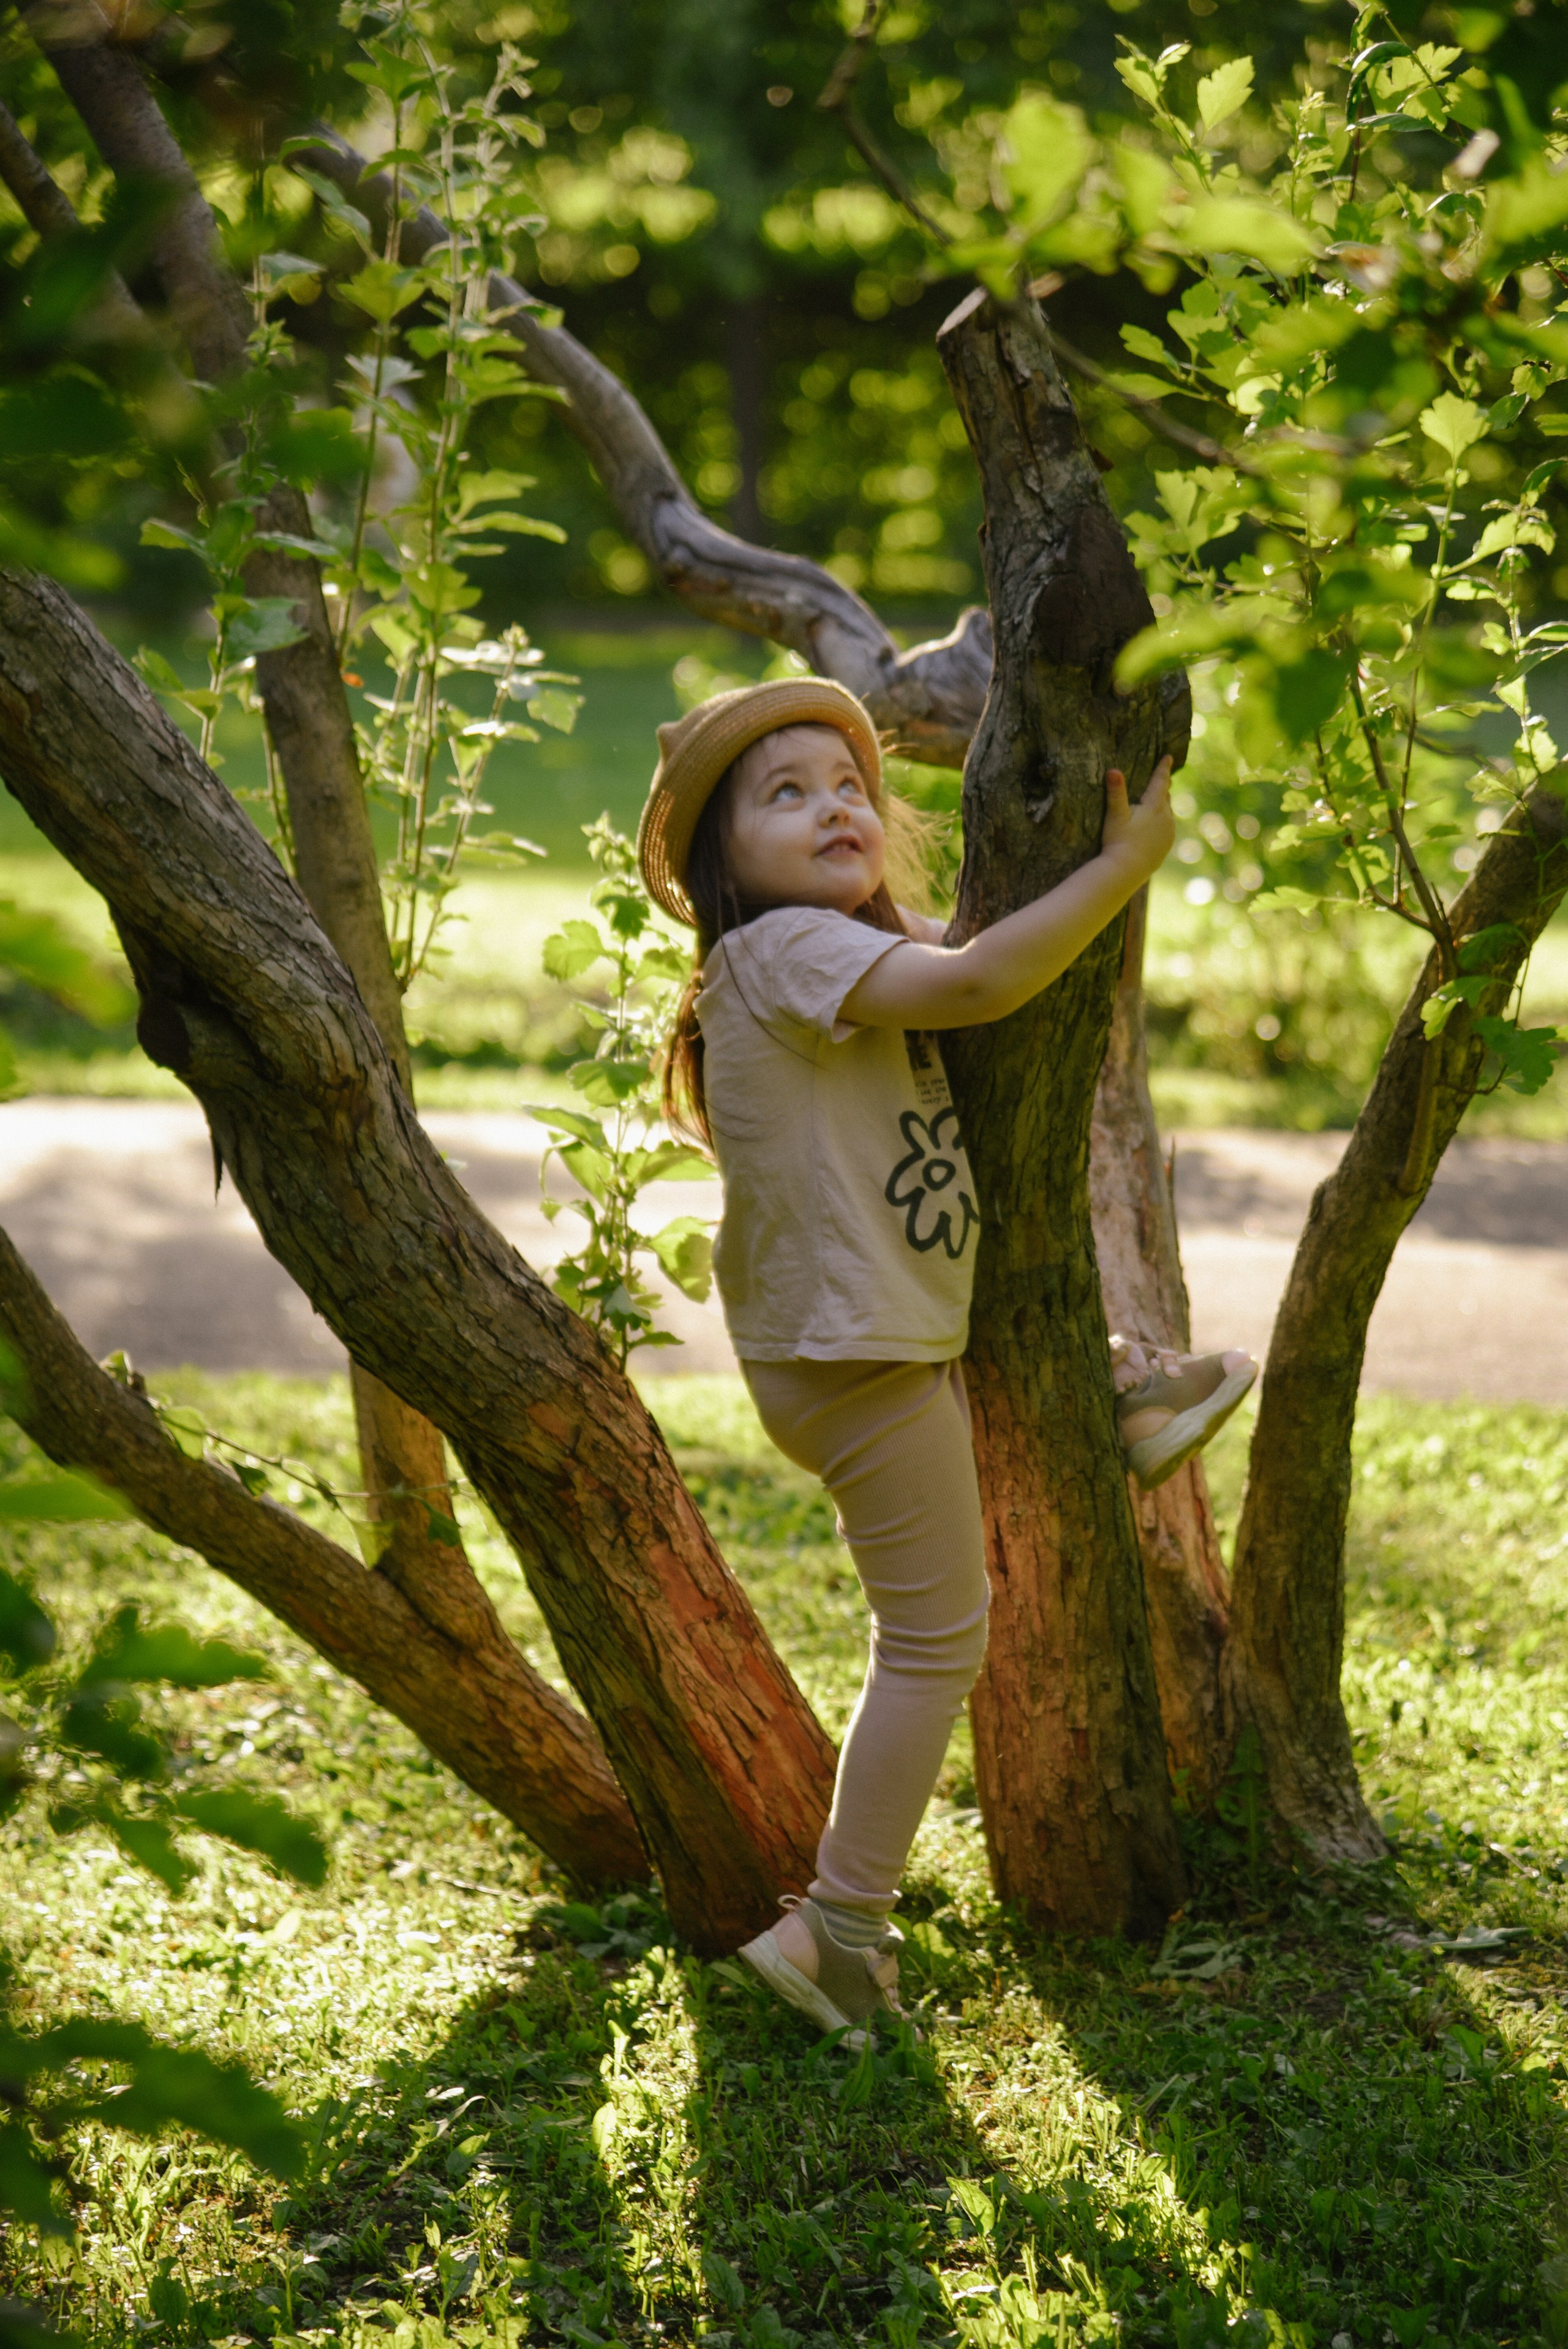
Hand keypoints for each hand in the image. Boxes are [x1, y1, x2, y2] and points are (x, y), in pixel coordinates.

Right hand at [1100, 755, 1174, 884]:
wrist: (1126, 871)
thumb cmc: (1118, 841)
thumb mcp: (1115, 815)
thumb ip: (1115, 792)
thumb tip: (1113, 770)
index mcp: (1155, 806)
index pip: (1160, 781)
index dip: (1163, 768)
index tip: (1168, 756)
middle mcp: (1166, 817)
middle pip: (1166, 796)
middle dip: (1163, 787)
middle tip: (1163, 779)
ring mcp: (1168, 832)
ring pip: (1168, 813)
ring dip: (1163, 806)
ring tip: (1160, 801)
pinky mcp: (1166, 846)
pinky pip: (1167, 828)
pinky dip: (1163, 822)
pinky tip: (1157, 826)